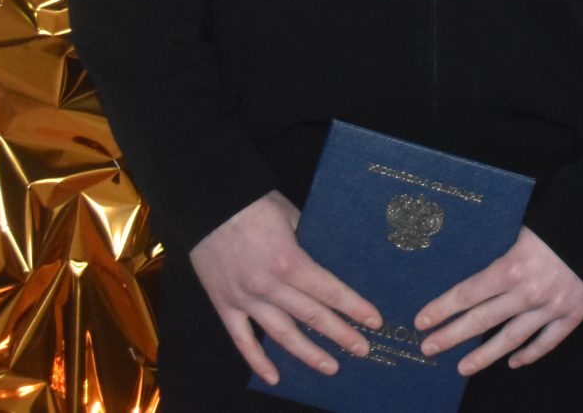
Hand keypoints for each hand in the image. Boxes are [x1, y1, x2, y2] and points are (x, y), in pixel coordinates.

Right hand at [186, 192, 380, 383]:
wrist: (208, 204)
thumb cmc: (254, 204)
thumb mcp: (292, 216)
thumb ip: (309, 242)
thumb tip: (328, 258)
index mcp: (290, 262)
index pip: (330, 292)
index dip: (354, 308)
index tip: (374, 321)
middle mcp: (269, 286)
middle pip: (312, 316)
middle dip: (341, 335)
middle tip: (362, 350)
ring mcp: (246, 299)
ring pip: (282, 335)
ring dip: (308, 354)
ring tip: (330, 367)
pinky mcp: (224, 305)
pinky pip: (242, 340)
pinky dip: (257, 361)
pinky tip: (274, 377)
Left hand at [416, 227, 582, 372]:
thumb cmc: (562, 219)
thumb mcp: (524, 227)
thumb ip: (502, 249)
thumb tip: (473, 262)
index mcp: (512, 266)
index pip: (468, 293)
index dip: (442, 308)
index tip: (421, 321)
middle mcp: (529, 292)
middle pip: (481, 320)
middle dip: (451, 336)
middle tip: (428, 348)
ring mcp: (551, 307)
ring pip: (511, 339)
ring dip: (484, 356)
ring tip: (462, 367)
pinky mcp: (573, 315)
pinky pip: (547, 342)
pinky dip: (529, 354)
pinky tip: (513, 362)